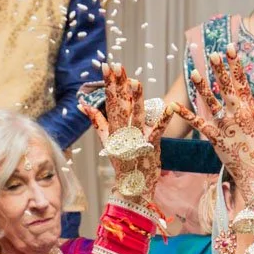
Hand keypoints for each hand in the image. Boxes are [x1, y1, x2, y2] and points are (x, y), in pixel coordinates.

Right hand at [80, 63, 174, 202]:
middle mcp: (123, 132)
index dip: (109, 83)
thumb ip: (97, 121)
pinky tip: (171, 107)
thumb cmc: (122, 162)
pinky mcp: (151, 146)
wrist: (132, 187)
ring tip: (135, 82)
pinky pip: (157, 130)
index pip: (110, 101)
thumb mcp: (107, 140)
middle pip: (120, 105)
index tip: (106, 65)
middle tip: (116, 65)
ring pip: (135, 115)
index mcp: (113, 129)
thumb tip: (83, 105)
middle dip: (118, 84)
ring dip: (135, 99)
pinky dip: (164, 119)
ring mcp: (136, 139)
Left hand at [178, 47, 253, 188]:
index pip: (242, 81)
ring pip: (211, 102)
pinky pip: (198, 124)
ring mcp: (225, 126)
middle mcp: (237, 114)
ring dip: (202, 87)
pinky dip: (186, 115)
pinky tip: (173, 105)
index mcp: (250, 108)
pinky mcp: (214, 137)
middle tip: (212, 54)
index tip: (230, 48)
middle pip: (226, 88)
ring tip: (194, 72)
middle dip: (219, 71)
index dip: (235, 64)